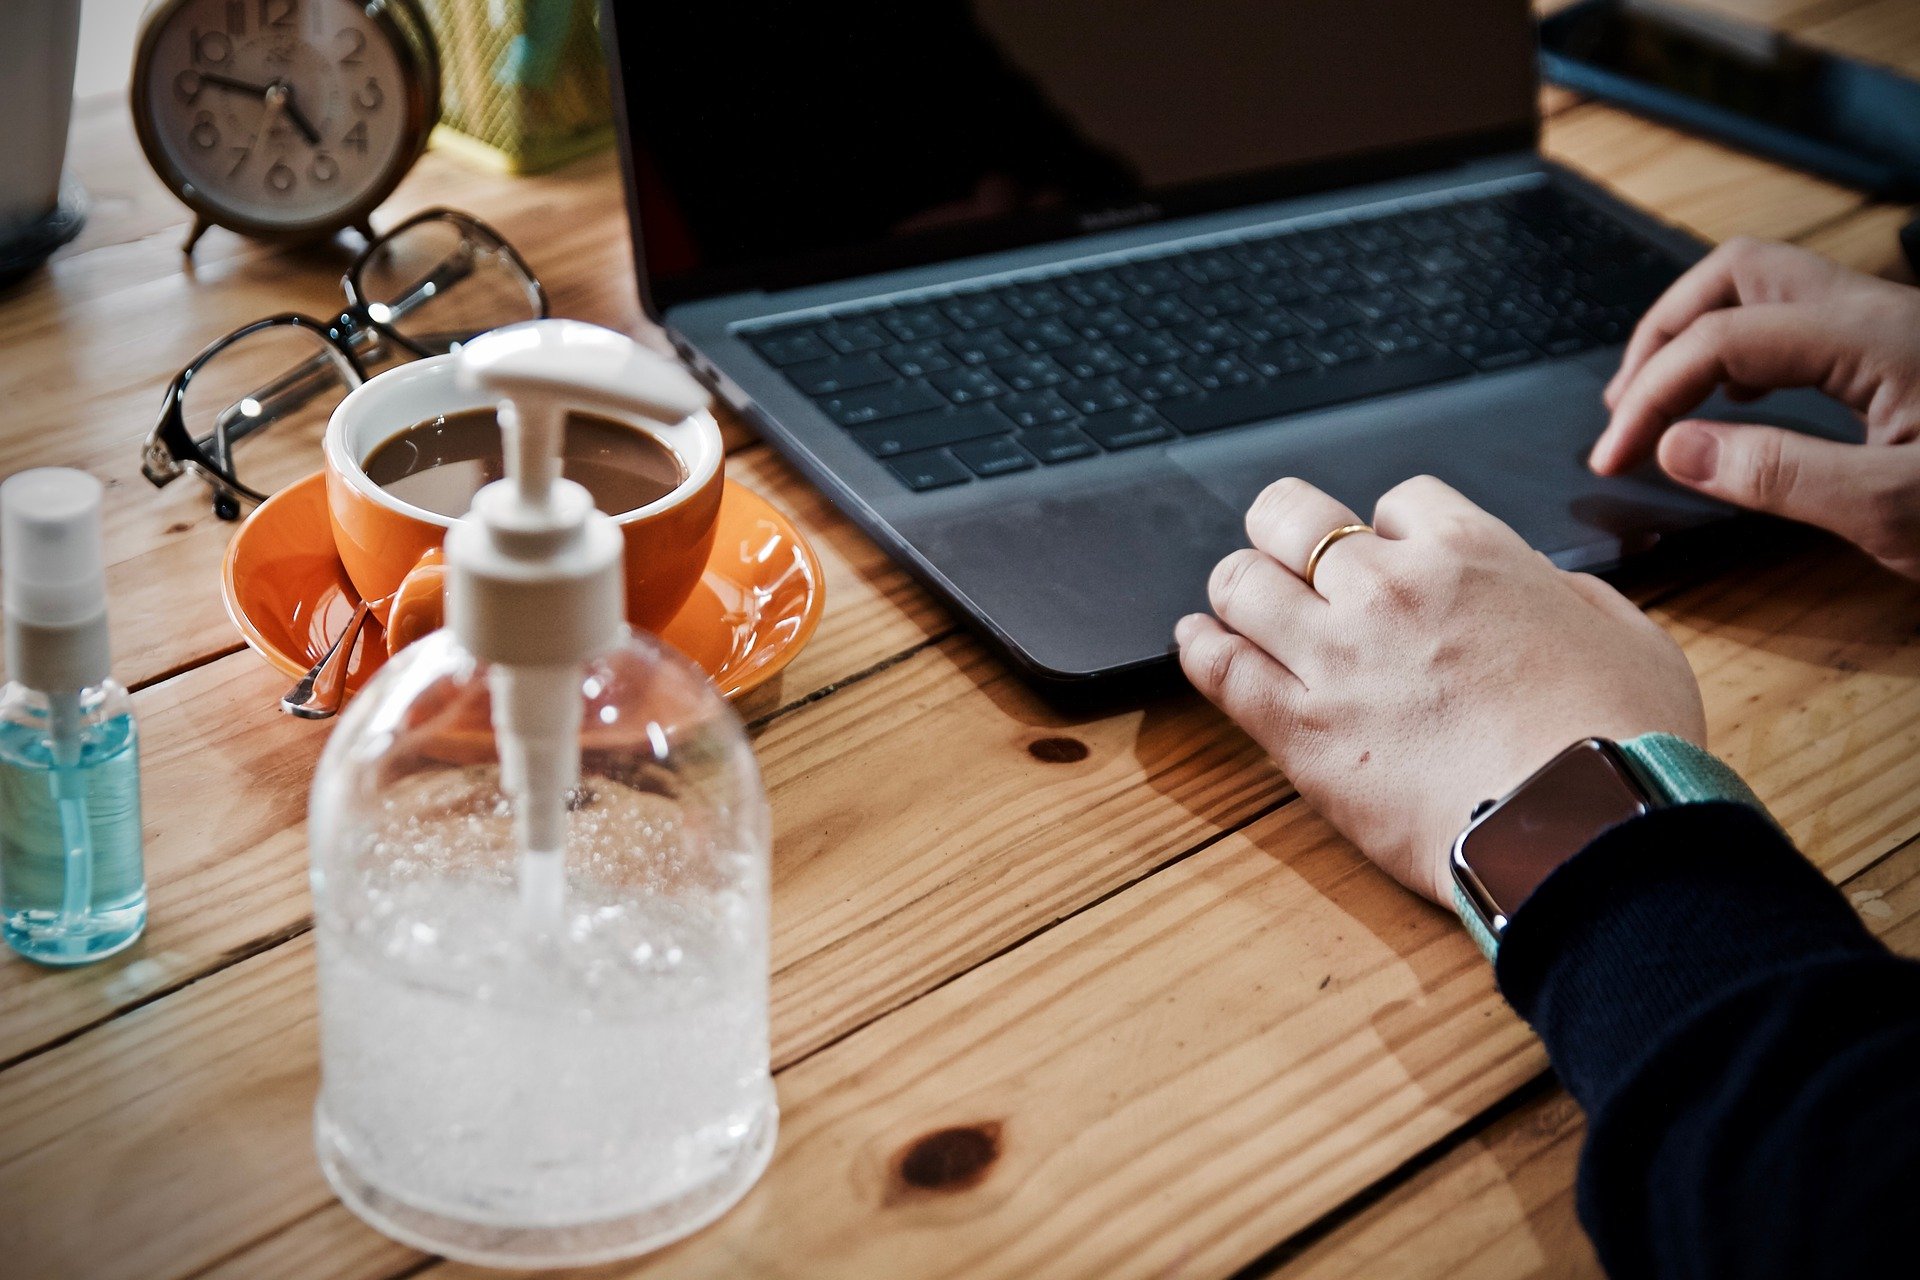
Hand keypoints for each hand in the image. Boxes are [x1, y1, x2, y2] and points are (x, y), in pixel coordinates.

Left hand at [1175, 476, 1705, 903]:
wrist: (1586, 830)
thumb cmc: (1623, 743)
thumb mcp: (1629, 637)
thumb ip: (1569, 598)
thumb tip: (1541, 589)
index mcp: (1472, 555)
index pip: (1398, 502)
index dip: (1386, 528)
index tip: (1386, 557)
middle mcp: (1390, 589)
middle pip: (1294, 517)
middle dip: (1284, 527)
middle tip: (1281, 550)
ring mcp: (1335, 656)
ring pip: (1241, 582)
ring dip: (1238, 586)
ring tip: (1238, 604)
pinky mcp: (1299, 729)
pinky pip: (1220, 667)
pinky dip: (1199, 648)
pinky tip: (1198, 643)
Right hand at [1591, 238, 1919, 578]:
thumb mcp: (1896, 511)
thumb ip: (1779, 476)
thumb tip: (1676, 448)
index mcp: (1873, 339)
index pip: (1719, 338)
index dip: (1650, 395)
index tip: (1613, 458)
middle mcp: (1879, 312)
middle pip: (1736, 273)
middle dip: (1662, 333)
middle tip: (1625, 407)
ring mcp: (1894, 324)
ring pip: (1766, 284)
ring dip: (1698, 331)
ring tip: (1661, 399)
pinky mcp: (1903, 350)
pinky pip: (1799, 317)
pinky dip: (1741, 347)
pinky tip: (1733, 401)